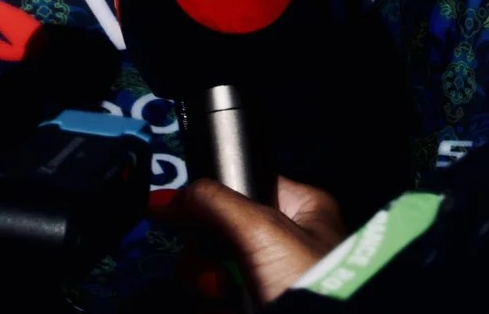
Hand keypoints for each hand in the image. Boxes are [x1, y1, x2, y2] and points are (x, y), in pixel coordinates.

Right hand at [158, 178, 346, 306]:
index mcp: (302, 210)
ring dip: (208, 283)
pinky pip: (216, 302)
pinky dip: (213, 307)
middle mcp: (286, 243)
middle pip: (219, 233)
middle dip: (208, 253)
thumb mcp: (263, 229)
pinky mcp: (255, 308)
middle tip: (219, 267)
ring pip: (214, 270)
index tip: (191, 215)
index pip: (242, 187)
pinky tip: (229, 310)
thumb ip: (215, 202)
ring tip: (227, 296)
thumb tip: (171, 198)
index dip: (214, 202)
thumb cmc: (318, 287)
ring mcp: (270, 281)